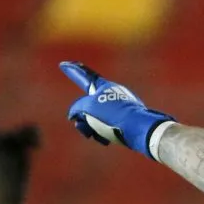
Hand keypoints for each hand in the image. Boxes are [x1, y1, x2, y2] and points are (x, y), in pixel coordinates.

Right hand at [59, 61, 174, 158]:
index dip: (73, 70)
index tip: (65, 64)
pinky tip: (107, 140)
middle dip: (82, 118)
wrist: (138, 128)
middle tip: (81, 125)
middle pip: (87, 105)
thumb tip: (75, 115)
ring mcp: (118, 107)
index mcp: (103, 86)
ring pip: (96, 118)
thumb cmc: (112, 115)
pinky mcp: (124, 121)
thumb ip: (77, 108)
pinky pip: (107, 127)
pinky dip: (103, 133)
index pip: (85, 75)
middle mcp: (111, 94)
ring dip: (91, 128)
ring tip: (96, 134)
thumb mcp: (87, 108)